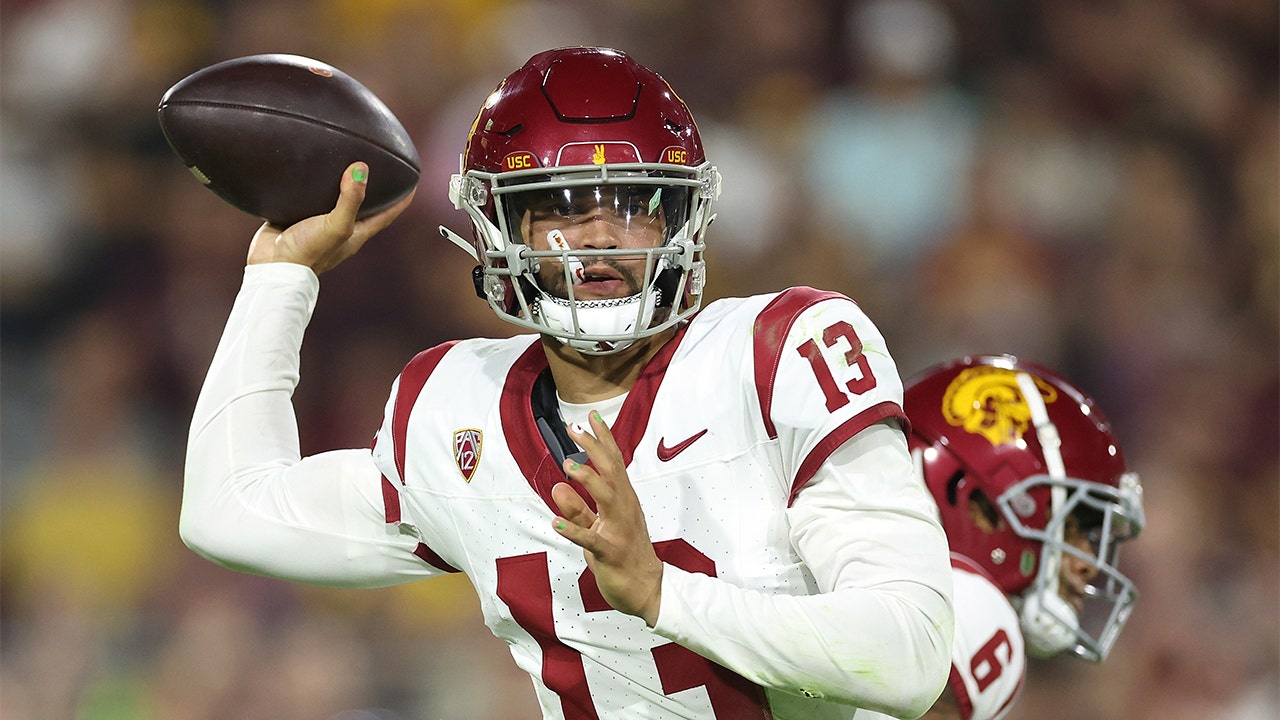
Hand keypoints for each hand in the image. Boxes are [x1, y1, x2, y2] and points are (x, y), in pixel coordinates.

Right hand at [247, 162, 415, 274]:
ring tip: (345, 161)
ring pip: (335, 199)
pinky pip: (309, 198)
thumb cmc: (309, 252)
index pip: (387, 215)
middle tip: (382, 166)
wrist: (272, 266)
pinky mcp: (297, 218)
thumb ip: (350, 199)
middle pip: (364, 206)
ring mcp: (319, 223)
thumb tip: (361, 168)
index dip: (402, 200)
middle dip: (374, 189)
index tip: (413, 180)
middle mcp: (341, 228)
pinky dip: (312, 185)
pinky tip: (309, 169)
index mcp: (357, 233)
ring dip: (341, 184)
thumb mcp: (337, 226)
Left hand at [551, 411, 663, 625]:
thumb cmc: (623, 555)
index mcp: (623, 500)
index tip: (591, 417)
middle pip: (611, 472)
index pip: (614, 463)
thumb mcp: (597, 528)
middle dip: (594, 449)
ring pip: (606, 498)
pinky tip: (555, 524)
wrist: (647, 589)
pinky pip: (591, 540)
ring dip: (588, 480)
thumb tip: (557, 487)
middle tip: (574, 429)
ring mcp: (619, 530)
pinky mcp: (611, 552)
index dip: (603, 439)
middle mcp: (624, 509)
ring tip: (567, 467)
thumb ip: (577, 509)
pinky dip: (574, 531)